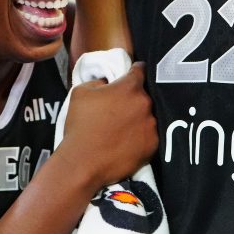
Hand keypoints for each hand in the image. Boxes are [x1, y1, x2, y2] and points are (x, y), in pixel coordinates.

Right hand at [59, 62, 157, 186]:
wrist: (83, 162)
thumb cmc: (80, 125)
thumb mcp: (81, 92)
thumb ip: (99, 81)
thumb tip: (108, 83)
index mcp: (130, 87)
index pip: (140, 70)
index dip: (135, 71)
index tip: (132, 74)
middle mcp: (145, 103)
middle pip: (144, 95)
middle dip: (134, 98)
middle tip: (120, 109)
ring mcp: (151, 125)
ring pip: (148, 115)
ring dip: (139, 118)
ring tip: (123, 129)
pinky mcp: (153, 145)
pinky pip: (150, 134)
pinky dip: (141, 136)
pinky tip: (127, 142)